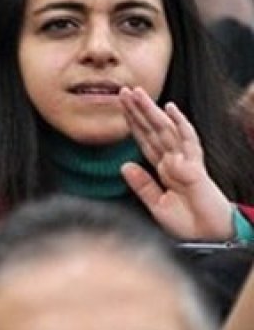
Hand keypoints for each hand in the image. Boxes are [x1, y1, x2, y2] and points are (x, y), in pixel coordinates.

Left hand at [118, 86, 234, 239]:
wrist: (209, 238)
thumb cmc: (188, 224)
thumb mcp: (157, 205)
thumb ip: (142, 185)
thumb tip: (124, 165)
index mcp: (163, 169)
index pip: (144, 140)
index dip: (132, 123)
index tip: (120, 106)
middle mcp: (173, 160)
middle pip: (152, 129)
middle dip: (138, 110)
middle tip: (123, 90)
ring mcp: (185, 161)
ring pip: (166, 129)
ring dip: (151, 110)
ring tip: (137, 93)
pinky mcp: (196, 167)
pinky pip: (188, 141)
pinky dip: (180, 124)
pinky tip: (171, 108)